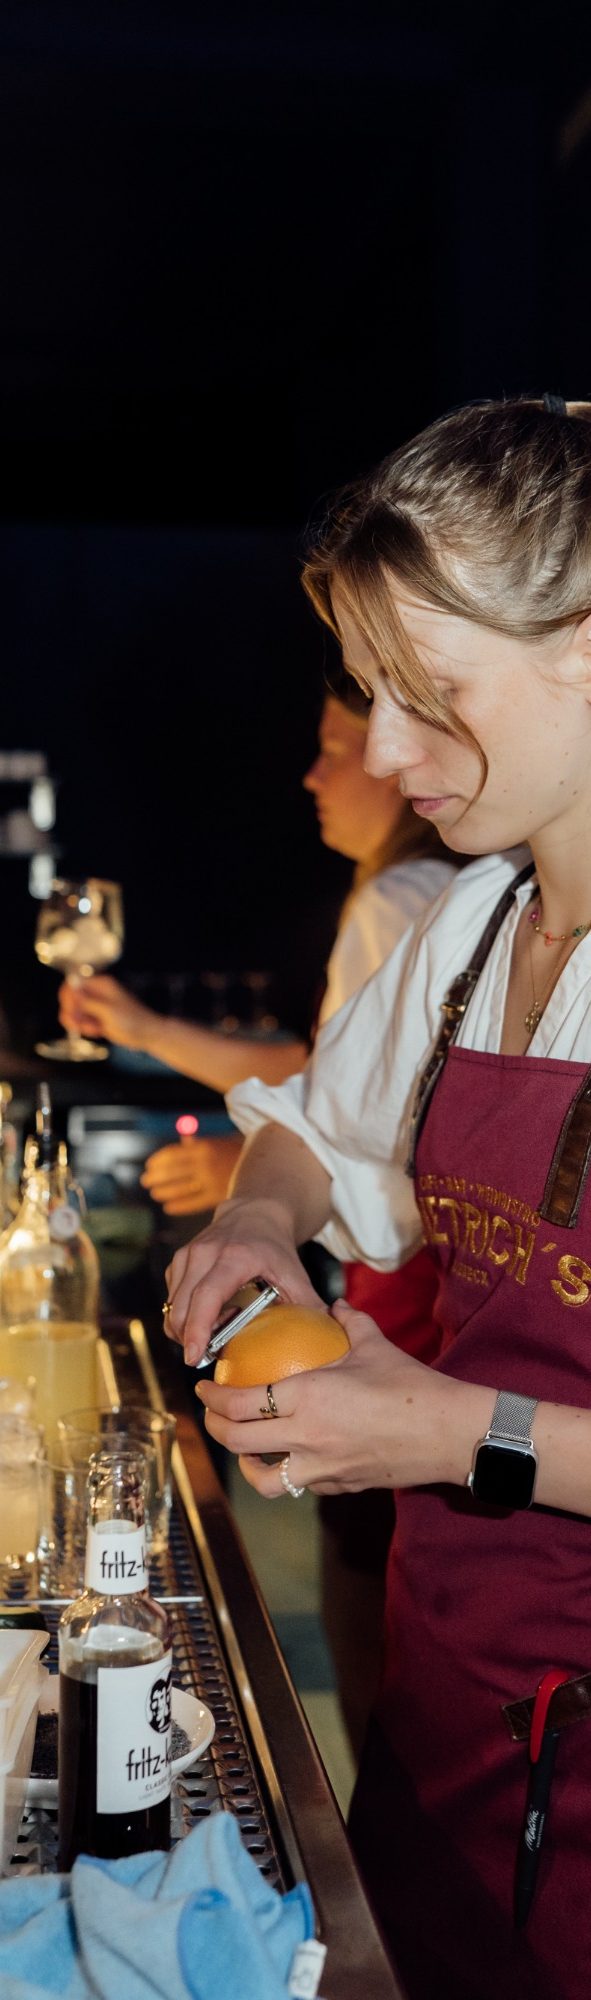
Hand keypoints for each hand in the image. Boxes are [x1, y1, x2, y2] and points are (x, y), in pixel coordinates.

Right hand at [58, 975, 154, 1049]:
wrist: (145, 1034)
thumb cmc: (132, 1020)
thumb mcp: (108, 1010)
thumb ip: (88, 1001)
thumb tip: (72, 990)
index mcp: (101, 985)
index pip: (75, 983)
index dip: (69, 996)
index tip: (70, 1009)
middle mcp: (96, 993)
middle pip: (71, 998)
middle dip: (72, 1012)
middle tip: (78, 1024)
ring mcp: (96, 1006)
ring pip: (75, 1012)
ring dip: (79, 1022)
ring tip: (93, 1029)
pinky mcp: (96, 1018)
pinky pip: (82, 1022)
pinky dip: (85, 1028)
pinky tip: (97, 1031)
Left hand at [141, 1136, 241, 1213]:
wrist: (265, 1167)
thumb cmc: (239, 1152)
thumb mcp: (219, 1142)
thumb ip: (199, 1143)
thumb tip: (182, 1141)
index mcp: (203, 1147)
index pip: (173, 1154)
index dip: (158, 1161)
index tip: (149, 1165)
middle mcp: (205, 1164)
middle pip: (173, 1172)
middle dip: (157, 1177)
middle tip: (146, 1181)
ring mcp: (210, 1182)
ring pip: (180, 1188)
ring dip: (164, 1191)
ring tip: (155, 1193)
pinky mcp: (217, 1197)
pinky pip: (192, 1203)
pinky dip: (179, 1206)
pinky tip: (169, 1207)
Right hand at [164, 1195, 322, 1364]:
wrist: (254, 1213)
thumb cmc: (275, 1249)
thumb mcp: (296, 1274)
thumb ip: (309, 1307)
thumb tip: (325, 1342)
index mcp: (235, 1257)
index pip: (207, 1296)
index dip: (198, 1328)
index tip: (194, 1356)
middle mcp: (205, 1253)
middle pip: (182, 1306)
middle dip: (187, 1339)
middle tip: (203, 1358)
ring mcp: (187, 1256)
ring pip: (172, 1306)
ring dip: (183, 1330)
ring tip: (209, 1338)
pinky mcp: (178, 1262)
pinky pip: (171, 1300)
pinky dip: (182, 1317)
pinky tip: (203, 1322)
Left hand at [196, 1298, 474, 1496]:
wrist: (449, 1433)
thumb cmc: (412, 1385)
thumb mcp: (374, 1345)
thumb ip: (349, 1321)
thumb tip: (335, 1305)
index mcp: (308, 1397)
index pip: (241, 1403)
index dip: (213, 1398)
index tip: (204, 1387)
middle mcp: (307, 1437)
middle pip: (238, 1441)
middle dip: (214, 1427)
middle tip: (212, 1413)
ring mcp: (322, 1468)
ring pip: (263, 1479)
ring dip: (246, 1462)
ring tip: (246, 1446)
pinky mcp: (340, 1486)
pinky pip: (300, 1484)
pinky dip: (288, 1471)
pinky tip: (294, 1455)